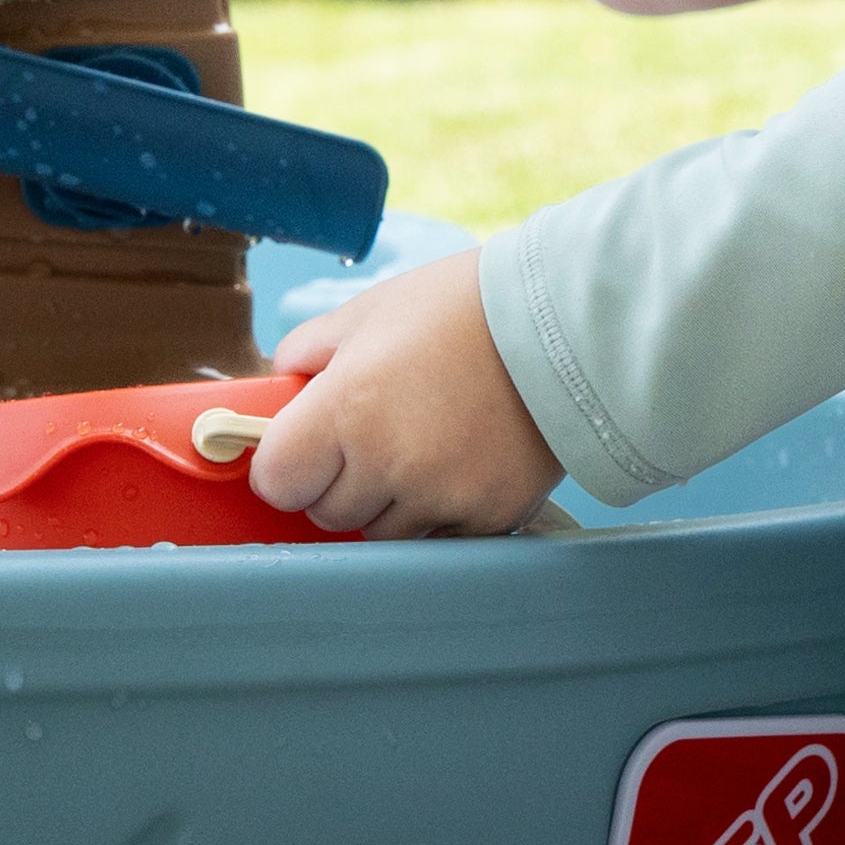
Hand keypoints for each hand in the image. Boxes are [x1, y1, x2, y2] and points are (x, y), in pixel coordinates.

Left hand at [254, 246, 562, 538]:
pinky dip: (440, 511)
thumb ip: (309, 351)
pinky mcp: (489, 517)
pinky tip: (460, 462)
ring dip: (388, 502)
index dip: (284, 464)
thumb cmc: (463, 307)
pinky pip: (439, 537)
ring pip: (381, 534)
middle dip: (337, 480)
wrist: (567, 324)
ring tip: (423, 445)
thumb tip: (281, 384)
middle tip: (370, 435)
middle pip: (327, 513)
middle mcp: (390, 463)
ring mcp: (443, 497)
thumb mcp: (371, 310)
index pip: (277, 481)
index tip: (301, 449)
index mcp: (349, 408)